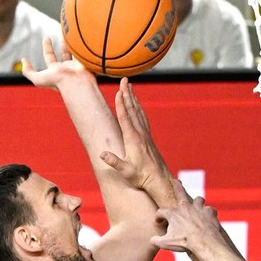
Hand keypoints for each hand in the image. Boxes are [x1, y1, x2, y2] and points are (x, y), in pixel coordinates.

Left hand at [21, 37, 93, 87]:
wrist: (77, 83)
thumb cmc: (58, 82)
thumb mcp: (38, 79)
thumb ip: (28, 72)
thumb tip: (23, 60)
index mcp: (57, 71)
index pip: (50, 57)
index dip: (47, 48)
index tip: (46, 38)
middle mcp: (68, 67)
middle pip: (64, 54)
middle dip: (62, 44)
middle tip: (62, 33)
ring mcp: (78, 64)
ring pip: (75, 51)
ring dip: (73, 43)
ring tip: (71, 32)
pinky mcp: (87, 61)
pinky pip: (85, 49)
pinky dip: (83, 43)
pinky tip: (82, 34)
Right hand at [101, 79, 173, 201]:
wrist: (158, 180)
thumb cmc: (140, 177)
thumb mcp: (125, 171)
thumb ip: (114, 162)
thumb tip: (102, 154)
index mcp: (133, 140)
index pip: (125, 118)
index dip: (121, 105)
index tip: (118, 91)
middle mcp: (140, 134)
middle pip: (132, 110)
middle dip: (127, 94)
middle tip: (124, 80)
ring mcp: (145, 135)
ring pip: (138, 112)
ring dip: (133, 98)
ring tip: (129, 86)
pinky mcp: (148, 137)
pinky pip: (143, 118)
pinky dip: (138, 108)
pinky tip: (137, 104)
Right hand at [151, 181, 225, 254]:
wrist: (205, 243)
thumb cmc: (185, 243)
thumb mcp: (165, 244)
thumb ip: (155, 240)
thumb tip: (152, 240)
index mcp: (173, 214)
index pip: (162, 211)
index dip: (159, 216)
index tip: (159, 220)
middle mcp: (185, 207)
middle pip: (179, 192)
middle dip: (176, 185)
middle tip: (175, 181)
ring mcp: (199, 208)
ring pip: (198, 199)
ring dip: (197, 203)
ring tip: (196, 206)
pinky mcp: (210, 212)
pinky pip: (210, 210)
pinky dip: (209, 214)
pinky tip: (208, 218)